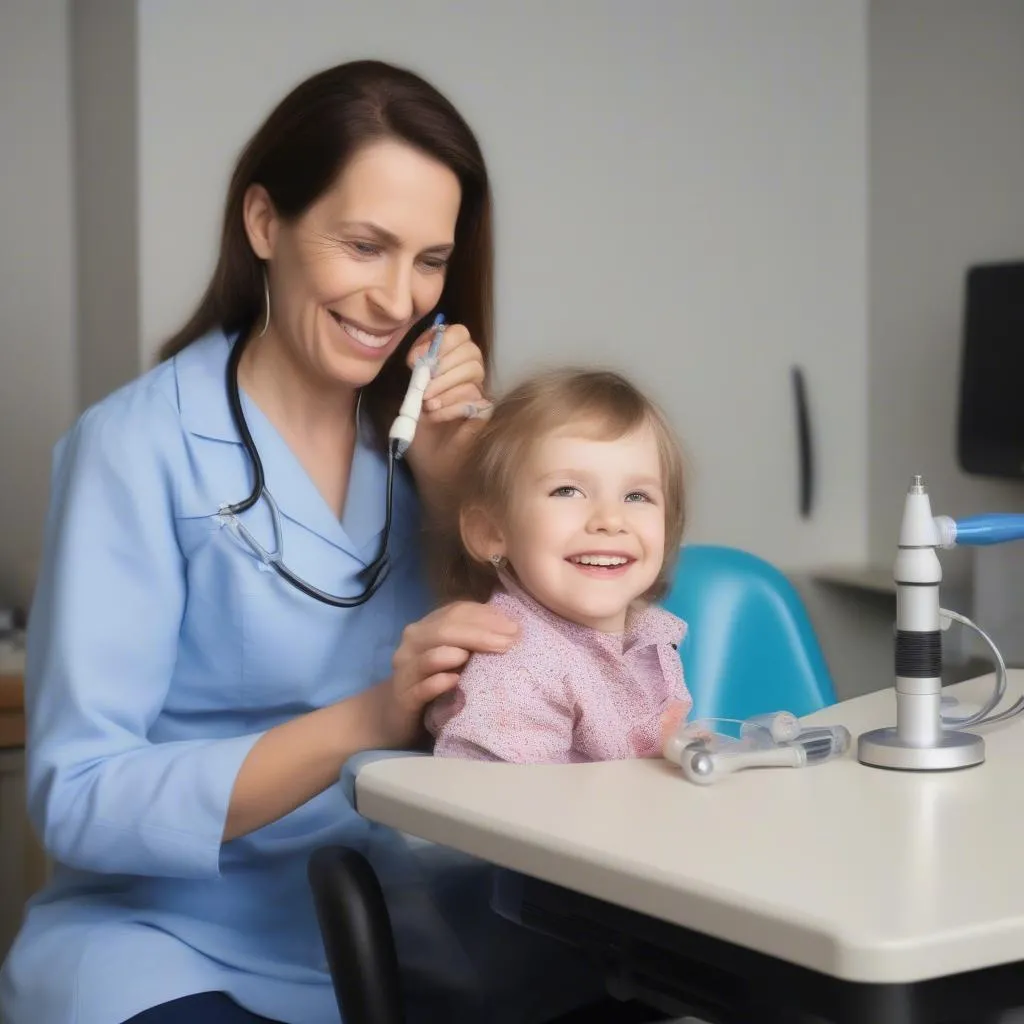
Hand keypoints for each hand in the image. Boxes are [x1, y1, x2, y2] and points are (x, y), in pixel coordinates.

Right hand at [380, 601, 518, 747]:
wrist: (396, 713)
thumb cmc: (434, 680)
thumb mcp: (456, 655)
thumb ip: (474, 638)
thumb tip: (511, 627)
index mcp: (427, 626)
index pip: (457, 611)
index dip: (486, 616)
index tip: (514, 627)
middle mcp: (413, 642)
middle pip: (445, 630)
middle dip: (481, 634)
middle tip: (510, 643)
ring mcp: (405, 670)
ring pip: (429, 656)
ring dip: (457, 653)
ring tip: (483, 656)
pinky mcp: (404, 697)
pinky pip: (421, 688)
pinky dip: (438, 683)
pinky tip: (455, 681)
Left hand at [403, 322, 491, 508]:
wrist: (430, 467)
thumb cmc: (420, 435)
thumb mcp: (408, 398)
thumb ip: (416, 373)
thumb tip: (420, 356)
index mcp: (451, 365)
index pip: (458, 334)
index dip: (438, 340)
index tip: (414, 359)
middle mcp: (469, 376)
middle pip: (470, 349)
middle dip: (442, 363)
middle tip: (422, 386)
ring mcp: (481, 394)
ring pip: (474, 371)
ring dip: (445, 385)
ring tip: (427, 404)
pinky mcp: (487, 415)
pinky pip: (476, 398)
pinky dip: (452, 405)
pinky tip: (436, 416)